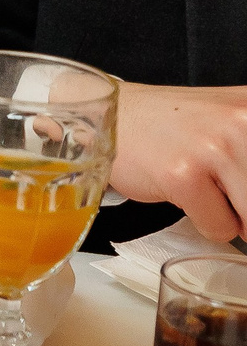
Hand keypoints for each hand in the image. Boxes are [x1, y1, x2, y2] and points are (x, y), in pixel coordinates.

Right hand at [108, 81, 246, 242]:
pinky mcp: (184, 175)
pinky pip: (220, 229)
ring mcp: (215, 148)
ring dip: (236, 216)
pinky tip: (184, 190)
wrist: (112, 117)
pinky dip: (205, 220)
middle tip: (228, 190)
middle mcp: (244, 121)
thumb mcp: (237, 124)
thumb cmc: (177, 126)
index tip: (243, 190)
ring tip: (210, 187)